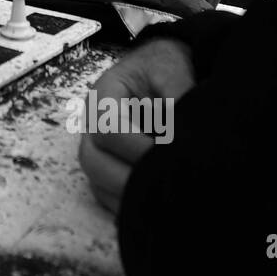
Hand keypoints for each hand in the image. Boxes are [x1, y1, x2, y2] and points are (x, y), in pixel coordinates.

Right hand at [78, 38, 195, 212]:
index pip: (108, 130)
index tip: (168, 155)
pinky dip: (128, 206)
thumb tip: (184, 129)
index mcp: (102, 98)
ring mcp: (98, 150)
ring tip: (164, 201)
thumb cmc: (162, 66)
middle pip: (92, 161)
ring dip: (128, 196)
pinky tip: (156, 209)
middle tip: (165, 186)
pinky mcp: (108, 169)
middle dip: (128, 180)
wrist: (162, 68)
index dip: (136, 147)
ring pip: (97, 183)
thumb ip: (177, 92)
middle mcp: (92, 127)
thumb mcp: (170, 68)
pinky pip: (108, 196)